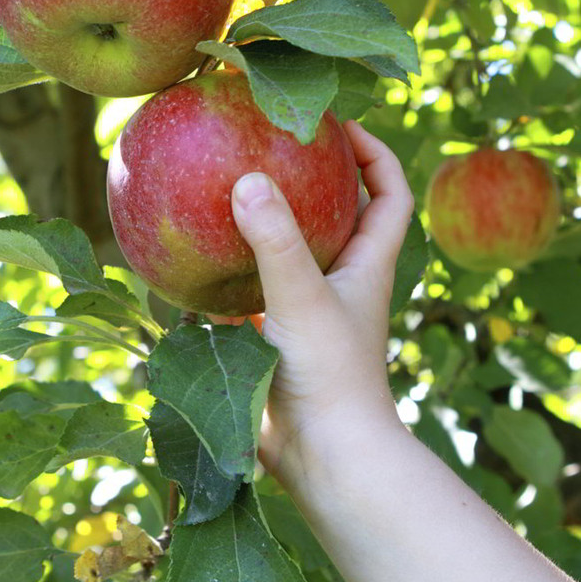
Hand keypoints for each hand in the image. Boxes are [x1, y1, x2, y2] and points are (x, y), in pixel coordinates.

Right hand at [213, 120, 413, 482]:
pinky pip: (250, 290)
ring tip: (225, 188)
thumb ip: (276, 240)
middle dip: (312, 177)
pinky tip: (192, 257)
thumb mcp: (303, 298)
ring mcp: (308, 310)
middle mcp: (341, 281)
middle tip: (268, 145)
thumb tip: (248, 180)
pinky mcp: (276, 338)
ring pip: (290, 252)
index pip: (388, 191)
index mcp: (367, 263)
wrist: (324, 458)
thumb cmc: (330, 376)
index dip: (373, 151)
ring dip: (266, 223)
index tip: (337, 123)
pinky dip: (228, 271)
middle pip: (338, 213)